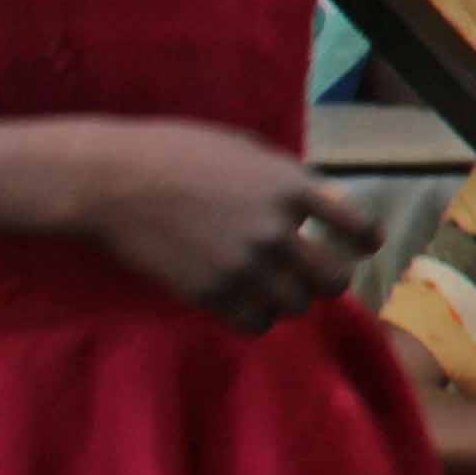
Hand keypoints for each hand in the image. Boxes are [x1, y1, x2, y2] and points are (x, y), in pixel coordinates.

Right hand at [80, 127, 375, 329]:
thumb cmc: (174, 153)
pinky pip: (257, 323)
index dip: (365, 241)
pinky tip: (247, 304)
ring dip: (291, 300)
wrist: (111, 180)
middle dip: (329, 280)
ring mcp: (244, 265)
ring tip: (276, 289)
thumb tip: (315, 203)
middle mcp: (276, 229)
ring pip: (296, 306)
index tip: (363, 247)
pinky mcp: (210, 292)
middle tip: (315, 276)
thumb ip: (285, 180)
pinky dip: (258, 317)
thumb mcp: (245, 151)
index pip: (356, 227)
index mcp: (290, 186)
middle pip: (333, 279)